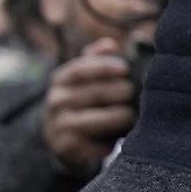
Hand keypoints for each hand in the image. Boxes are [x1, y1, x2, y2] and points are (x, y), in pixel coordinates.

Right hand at [42, 38, 135, 175]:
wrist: (59, 134)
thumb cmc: (84, 99)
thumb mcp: (84, 77)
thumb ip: (96, 59)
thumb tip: (110, 44)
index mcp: (62, 79)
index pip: (80, 69)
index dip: (103, 67)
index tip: (124, 68)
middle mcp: (57, 100)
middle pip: (92, 94)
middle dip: (118, 93)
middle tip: (133, 93)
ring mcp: (60, 124)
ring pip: (92, 120)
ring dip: (117, 117)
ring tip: (132, 115)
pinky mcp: (66, 147)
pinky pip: (91, 145)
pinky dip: (109, 143)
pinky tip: (121, 138)